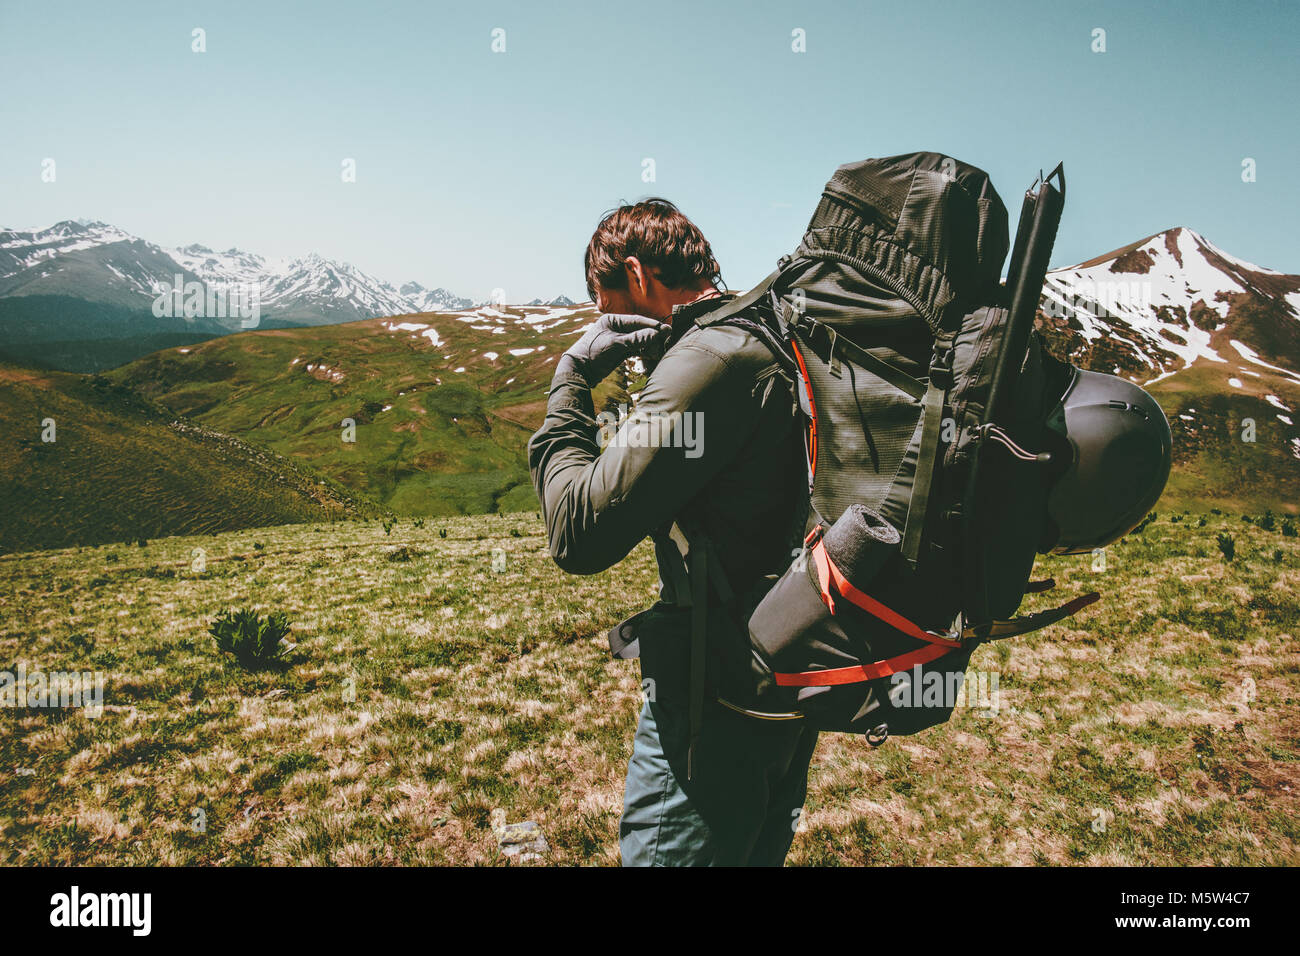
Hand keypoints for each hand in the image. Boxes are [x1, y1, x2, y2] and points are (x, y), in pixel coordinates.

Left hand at [556, 313, 671, 386]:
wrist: (579, 372)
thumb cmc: (593, 354)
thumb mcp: (616, 345)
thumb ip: (637, 339)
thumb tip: (657, 333)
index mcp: (612, 319)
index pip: (636, 320)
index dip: (652, 325)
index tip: (666, 330)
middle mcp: (615, 327)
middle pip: (639, 329)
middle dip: (652, 336)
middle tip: (665, 342)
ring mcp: (617, 339)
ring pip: (638, 339)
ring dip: (648, 345)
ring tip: (658, 351)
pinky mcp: (618, 350)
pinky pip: (634, 348)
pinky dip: (642, 351)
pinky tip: (651, 354)